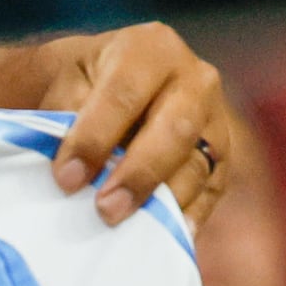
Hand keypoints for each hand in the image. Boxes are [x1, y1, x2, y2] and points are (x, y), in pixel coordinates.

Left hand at [31, 19, 238, 227]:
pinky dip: (189, 215)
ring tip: (126, 228)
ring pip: (197, 164)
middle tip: (105, 210)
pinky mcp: (222, 157)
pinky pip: (212, 190)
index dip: (95, 138)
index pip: (125, 94)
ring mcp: (215, 118)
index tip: (66, 178)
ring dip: (162, 202)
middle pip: (175, 129)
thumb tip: (76, 168)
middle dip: (139, 174)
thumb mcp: (63, 84)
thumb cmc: (76, 86)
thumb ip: (68, 116)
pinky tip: (167, 237)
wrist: (101, 87)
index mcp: (150, 49)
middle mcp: (194, 77)